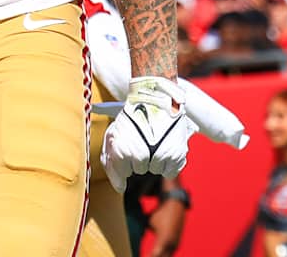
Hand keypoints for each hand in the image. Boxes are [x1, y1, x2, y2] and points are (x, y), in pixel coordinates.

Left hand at [101, 76, 189, 192]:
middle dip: (139, 158)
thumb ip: (110, 162)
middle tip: (142, 138)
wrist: (156, 97)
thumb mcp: (114, 134)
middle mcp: (140, 155)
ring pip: (155, 170)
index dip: (123, 163)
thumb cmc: (133, 116)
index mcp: (121, 150)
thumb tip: (120, 188)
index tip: (126, 152)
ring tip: (155, 138)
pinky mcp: (176, 155)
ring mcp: (159, 156)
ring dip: (154, 158)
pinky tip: (165, 145)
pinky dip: (168, 162)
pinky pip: (170, 171)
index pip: (121, 174)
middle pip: (139, 170)